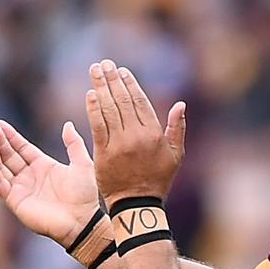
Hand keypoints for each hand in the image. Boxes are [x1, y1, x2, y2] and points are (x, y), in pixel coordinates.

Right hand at [0, 120, 99, 247]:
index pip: (23, 148)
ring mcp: (22, 188)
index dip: (11, 136)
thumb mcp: (82, 164)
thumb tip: (67, 124)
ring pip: (1, 167)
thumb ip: (74, 144)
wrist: (81, 220)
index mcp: (44, 166)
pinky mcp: (15, 200)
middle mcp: (30, 176)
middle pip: (9, 155)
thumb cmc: (85, 195)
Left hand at [85, 59, 185, 207]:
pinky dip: (92, 109)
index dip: (130, 84)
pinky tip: (90, 94)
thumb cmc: (159, 179)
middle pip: (122, 101)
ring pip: (108, 109)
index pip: (140, 102)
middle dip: (112, 80)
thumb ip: (177, 128)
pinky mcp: (103, 153)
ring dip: (100, 88)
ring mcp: (119, 144)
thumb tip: (180, 104)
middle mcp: (136, 136)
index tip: (122, 71)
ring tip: (95, 71)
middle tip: (104, 64)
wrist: (137, 204)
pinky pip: (97, 126)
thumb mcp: (176, 155)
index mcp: (154, 134)